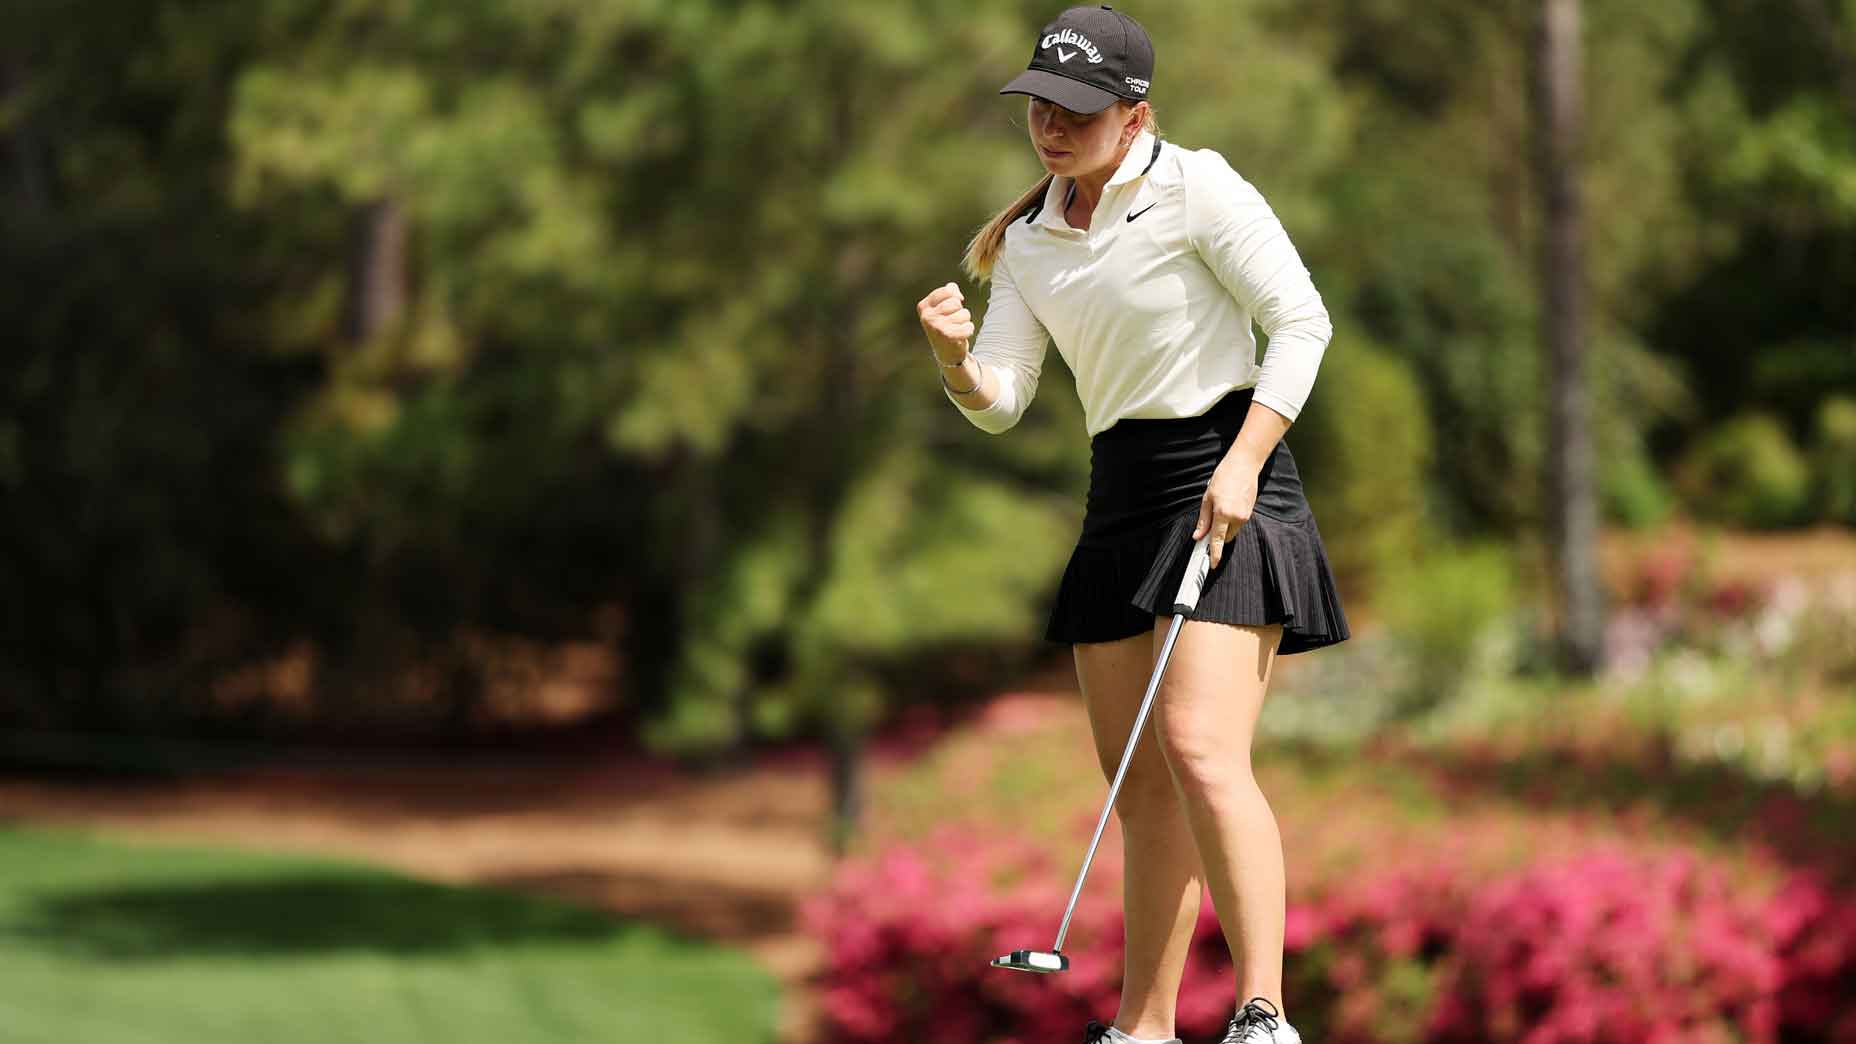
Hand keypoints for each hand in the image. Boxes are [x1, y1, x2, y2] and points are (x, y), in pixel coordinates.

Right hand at [917, 282, 973, 363]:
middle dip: (960, 311)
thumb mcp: (943, 308)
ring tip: (956, 330)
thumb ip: (948, 293)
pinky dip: (969, 330)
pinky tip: (961, 336)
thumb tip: (952, 287)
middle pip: (956, 302)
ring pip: (964, 313)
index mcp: (924, 306)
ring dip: (965, 322)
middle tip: (954, 323)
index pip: (948, 291)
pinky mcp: (947, 336)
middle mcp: (927, 316)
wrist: (947, 353)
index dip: (956, 297)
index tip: (954, 307)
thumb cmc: (947, 326)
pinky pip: (968, 326)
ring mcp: (936, 326)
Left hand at [1193, 452, 1263, 569]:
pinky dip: (1232, 520)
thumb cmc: (1224, 477)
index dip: (1214, 554)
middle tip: (1211, 523)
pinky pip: (1239, 523)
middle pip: (1225, 537)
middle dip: (1218, 535)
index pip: (1217, 539)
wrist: (1244, 465)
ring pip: (1232, 531)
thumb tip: (1198, 536)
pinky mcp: (1250, 513)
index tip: (1212, 565)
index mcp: (1223, 513)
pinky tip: (1229, 504)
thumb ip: (1203, 520)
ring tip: (1221, 506)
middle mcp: (1236, 517)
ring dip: (1225, 526)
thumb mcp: (1207, 498)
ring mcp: (1245, 516)